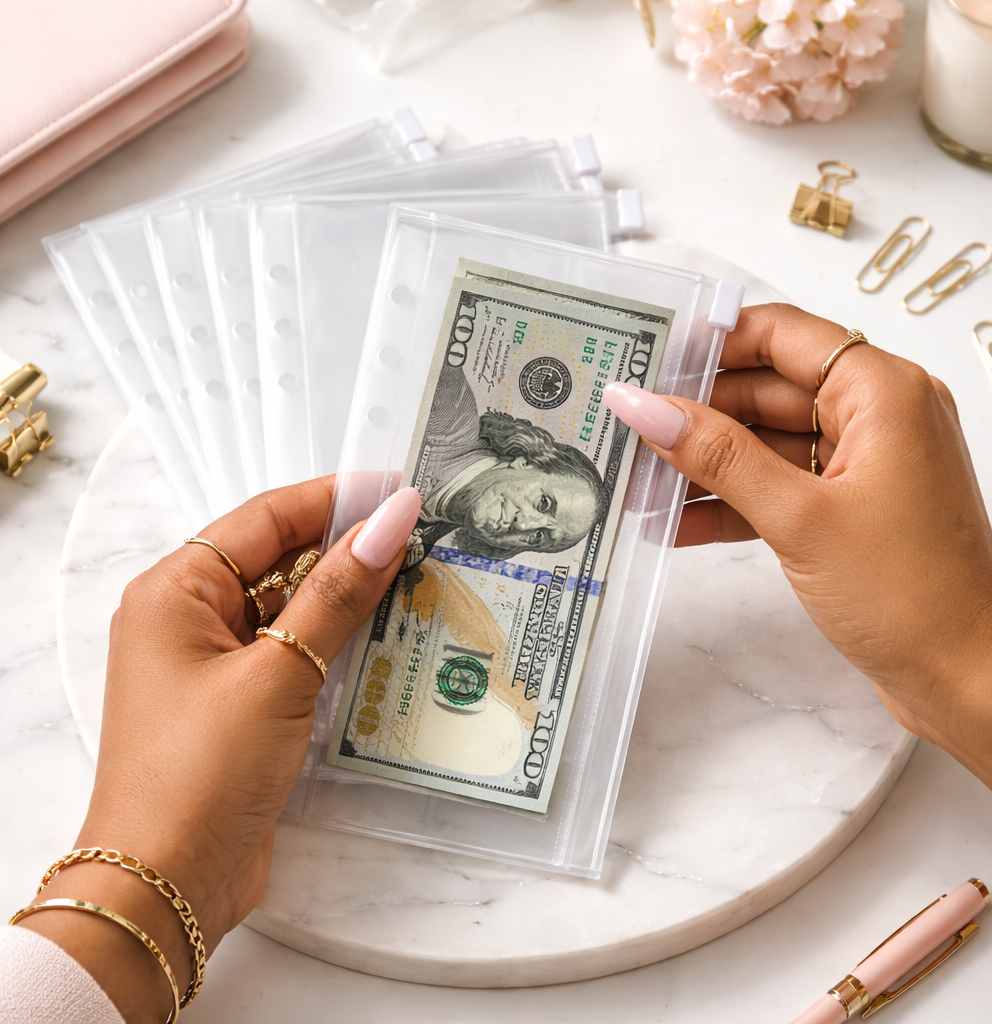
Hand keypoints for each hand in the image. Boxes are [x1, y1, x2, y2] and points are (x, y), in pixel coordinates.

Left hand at [16, 480, 420, 1022]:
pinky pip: (293, 649)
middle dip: (345, 548)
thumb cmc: (203, 772)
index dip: (335, 499)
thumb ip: (338, 593)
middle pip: (278, 558)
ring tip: (416, 578)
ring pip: (290, 605)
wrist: (167, 886)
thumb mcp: (279, 671)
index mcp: (176, 590)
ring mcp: (213, 662)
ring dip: (346, 596)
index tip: (399, 490)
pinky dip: (335, 640)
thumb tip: (392, 519)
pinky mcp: (240, 702)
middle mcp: (189, 617)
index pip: (265, 518)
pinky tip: (386, 635)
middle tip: (419, 536)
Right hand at [605, 304, 991, 821]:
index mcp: (883, 393)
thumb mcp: (798, 517)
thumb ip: (717, 456)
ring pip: (766, 443)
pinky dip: (730, 500)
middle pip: (767, 389)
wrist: (962, 677)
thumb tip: (648, 407)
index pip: (783, 335)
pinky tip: (676, 520)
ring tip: (641, 477)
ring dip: (707, 463)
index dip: (713, 341)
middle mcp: (877, 417)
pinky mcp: (847, 508)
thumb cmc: (912, 595)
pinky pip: (777, 486)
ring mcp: (862, 465)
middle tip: (632, 425)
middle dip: (698, 412)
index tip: (652, 357)